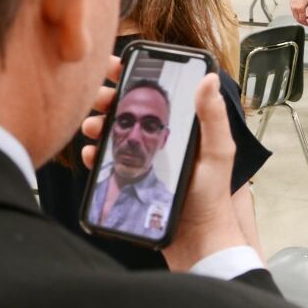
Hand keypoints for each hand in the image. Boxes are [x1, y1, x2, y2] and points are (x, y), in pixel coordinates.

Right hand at [82, 70, 246, 271]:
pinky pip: (106, 161)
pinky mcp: (131, 178)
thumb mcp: (216, 153)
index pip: (156, 93)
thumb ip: (213, 117)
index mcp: (182, 127)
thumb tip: (209, 79)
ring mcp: (143, 159)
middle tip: (100, 98)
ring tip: (93, 127)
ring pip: (113, 132)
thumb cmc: (211, 198)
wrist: (196, 242)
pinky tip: (90, 153)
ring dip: (98, 124)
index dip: (135, 77)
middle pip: (128, 109)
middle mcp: (161, 140)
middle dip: (109, 99)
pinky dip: (94, 154)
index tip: (116, 66)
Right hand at [290, 0, 307, 26]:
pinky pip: (293, 12)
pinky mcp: (291, 5)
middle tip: (306, 22)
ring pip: (295, 16)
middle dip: (302, 22)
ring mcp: (292, 6)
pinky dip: (297, 15)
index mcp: (301, 8)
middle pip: (298, 19)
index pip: (302, 19)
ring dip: (299, 19)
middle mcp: (295, 8)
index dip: (306, 23)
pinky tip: (301, 14)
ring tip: (304, 18)